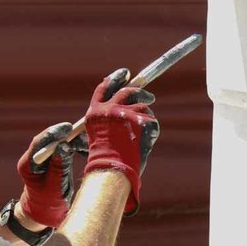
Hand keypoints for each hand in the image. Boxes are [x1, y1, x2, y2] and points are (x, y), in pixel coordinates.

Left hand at [17, 122, 87, 227]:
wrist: (46, 212)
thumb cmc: (49, 203)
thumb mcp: (55, 187)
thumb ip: (59, 167)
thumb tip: (64, 146)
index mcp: (28, 166)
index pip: (39, 144)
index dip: (53, 134)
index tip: (68, 129)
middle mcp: (34, 158)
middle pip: (49, 140)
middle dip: (66, 135)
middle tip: (82, 133)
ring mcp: (42, 158)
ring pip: (57, 142)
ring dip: (72, 140)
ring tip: (86, 142)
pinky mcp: (52, 158)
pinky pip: (62, 148)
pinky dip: (74, 146)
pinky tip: (85, 148)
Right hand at [82, 68, 159, 213]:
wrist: (112, 171)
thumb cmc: (107, 160)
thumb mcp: (101, 135)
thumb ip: (110, 121)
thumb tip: (127, 106)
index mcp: (95, 113)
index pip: (104, 88)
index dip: (114, 80)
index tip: (124, 74)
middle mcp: (109, 109)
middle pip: (128, 91)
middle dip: (140, 92)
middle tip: (149, 97)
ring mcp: (126, 113)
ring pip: (142, 108)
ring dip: (145, 118)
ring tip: (140, 137)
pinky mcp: (141, 120)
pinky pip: (152, 121)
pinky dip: (151, 130)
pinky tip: (144, 143)